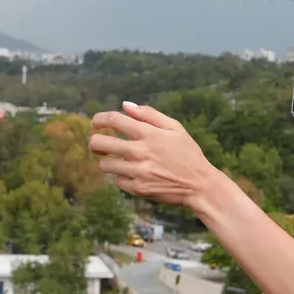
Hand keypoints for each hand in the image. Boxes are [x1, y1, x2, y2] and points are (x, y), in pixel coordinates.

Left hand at [89, 102, 219, 206]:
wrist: (199, 185)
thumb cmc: (187, 153)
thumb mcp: (175, 128)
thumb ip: (149, 115)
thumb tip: (125, 105)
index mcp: (149, 134)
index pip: (113, 119)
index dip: (99, 119)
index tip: (96, 122)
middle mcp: (140, 152)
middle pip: (100, 143)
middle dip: (94, 142)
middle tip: (99, 145)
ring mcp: (138, 172)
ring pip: (105, 165)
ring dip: (108, 161)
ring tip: (118, 161)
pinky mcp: (138, 189)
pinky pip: (117, 181)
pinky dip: (122, 177)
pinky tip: (134, 175)